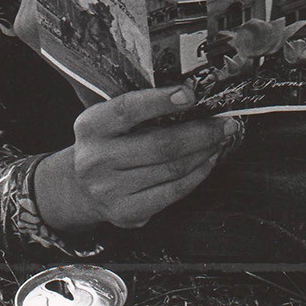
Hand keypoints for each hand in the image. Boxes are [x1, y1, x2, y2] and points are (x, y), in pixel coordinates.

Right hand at [35, 87, 235, 231]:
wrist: (80, 188)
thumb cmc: (106, 144)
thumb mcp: (108, 120)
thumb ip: (138, 109)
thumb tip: (190, 96)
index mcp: (90, 127)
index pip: (127, 110)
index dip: (160, 101)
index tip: (190, 94)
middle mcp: (96, 160)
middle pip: (160, 145)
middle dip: (200, 132)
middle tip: (224, 122)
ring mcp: (111, 190)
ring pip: (171, 169)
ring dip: (204, 152)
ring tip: (220, 139)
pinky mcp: (127, 212)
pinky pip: (173, 192)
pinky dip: (197, 174)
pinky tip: (208, 161)